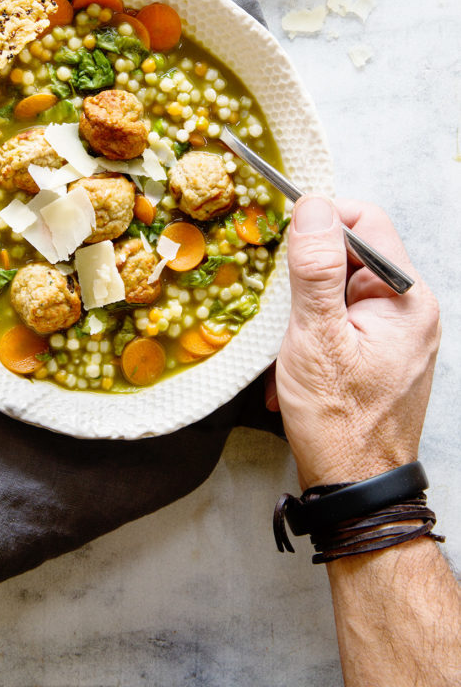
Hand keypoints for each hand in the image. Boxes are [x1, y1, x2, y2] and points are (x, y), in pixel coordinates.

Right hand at [269, 197, 439, 488]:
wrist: (355, 488)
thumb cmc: (339, 421)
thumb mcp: (315, 337)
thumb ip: (315, 268)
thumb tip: (312, 205)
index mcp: (406, 296)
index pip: (365, 219)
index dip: (321, 221)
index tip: (284, 241)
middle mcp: (410, 308)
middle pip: (350, 255)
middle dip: (307, 279)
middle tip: (283, 312)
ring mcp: (397, 331)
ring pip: (338, 290)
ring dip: (304, 314)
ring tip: (289, 351)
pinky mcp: (381, 351)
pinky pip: (341, 321)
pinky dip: (313, 337)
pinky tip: (297, 369)